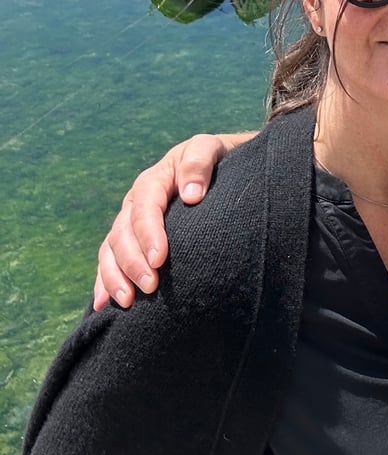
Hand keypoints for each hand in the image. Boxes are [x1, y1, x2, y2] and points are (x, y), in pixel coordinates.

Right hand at [93, 132, 255, 309]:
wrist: (216, 164)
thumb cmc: (215, 158)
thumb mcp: (209, 149)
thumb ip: (199, 163)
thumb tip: (190, 195)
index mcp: (154, 181)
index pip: (145, 209)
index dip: (148, 234)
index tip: (159, 259)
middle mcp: (136, 203)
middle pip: (123, 233)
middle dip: (132, 262)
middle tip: (149, 286)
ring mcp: (130, 222)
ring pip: (111, 250)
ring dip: (115, 277)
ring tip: (127, 301)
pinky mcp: (132, 240)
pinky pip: (110, 260)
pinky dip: (105, 281)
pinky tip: (105, 305)